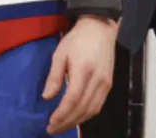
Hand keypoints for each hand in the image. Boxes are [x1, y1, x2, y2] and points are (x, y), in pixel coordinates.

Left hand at [42, 15, 117, 134]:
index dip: (61, 114)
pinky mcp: (108, 85)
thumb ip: (54, 76)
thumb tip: (47, 97)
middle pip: (82, 109)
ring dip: (76, 121)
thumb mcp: (60, 53)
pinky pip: (98, 106)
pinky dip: (86, 115)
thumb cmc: (78, 39)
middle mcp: (97, 80)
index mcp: (83, 70)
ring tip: (62, 126)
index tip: (50, 123)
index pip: (72, 99)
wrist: (100, 29)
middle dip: (66, 122)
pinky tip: (75, 117)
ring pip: (91, 111)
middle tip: (52, 129)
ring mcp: (105, 84)